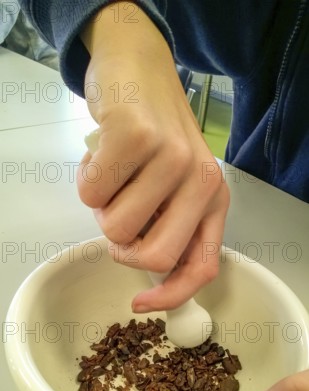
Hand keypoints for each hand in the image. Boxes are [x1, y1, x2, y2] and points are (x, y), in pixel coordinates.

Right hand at [78, 2, 228, 311]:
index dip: (171, 296)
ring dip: (101, 208)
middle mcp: (201, 180)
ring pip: (115, 227)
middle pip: (155, 256)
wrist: (140, 68)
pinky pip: (91, 192)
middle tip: (115, 217)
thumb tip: (151, 274)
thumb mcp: (174, 185)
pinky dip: (85, 179)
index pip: (202, 266)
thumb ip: (168, 225)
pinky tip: (100, 154)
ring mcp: (171, 157)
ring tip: (111, 175)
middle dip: (122, 248)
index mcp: (214, 199)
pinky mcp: (135, 136)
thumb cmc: (154, 135)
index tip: (139, 303)